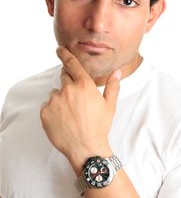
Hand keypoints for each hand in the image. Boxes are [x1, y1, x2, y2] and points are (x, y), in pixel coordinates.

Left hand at [40, 46, 120, 172]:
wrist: (86, 148)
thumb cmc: (100, 126)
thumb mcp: (110, 105)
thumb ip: (112, 86)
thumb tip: (117, 72)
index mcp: (84, 85)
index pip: (72, 64)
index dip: (64, 54)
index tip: (59, 49)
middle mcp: (68, 90)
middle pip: (63, 77)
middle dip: (69, 83)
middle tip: (76, 99)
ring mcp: (55, 101)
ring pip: (55, 94)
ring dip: (60, 99)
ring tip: (70, 114)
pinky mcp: (45, 112)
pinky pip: (47, 106)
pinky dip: (52, 111)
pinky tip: (62, 121)